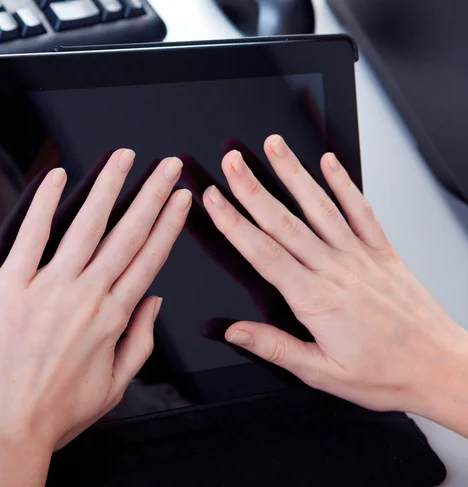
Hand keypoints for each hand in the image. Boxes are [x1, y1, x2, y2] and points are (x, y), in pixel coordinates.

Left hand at [0, 149, 191, 485]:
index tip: (181, 199)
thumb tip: (155, 302)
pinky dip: (45, 203)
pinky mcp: (12, 286)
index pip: (150, 258)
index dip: (169, 224)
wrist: (6, 428)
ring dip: (108, 187)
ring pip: (86, 225)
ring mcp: (49, 286)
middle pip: (127, 234)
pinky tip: (58, 177)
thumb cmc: (57, 410)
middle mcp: (87, 295)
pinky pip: (31, 235)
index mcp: (114, 317)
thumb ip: (141, 339)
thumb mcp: (116, 385)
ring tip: (124, 159)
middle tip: (167, 167)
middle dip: (152, 194)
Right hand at [203, 135, 467, 435]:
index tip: (215, 200)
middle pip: (285, 221)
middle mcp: (336, 270)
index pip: (263, 253)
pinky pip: (361, 210)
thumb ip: (273, 347)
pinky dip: (344, 183)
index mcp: (316, 299)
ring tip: (274, 147)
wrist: (440, 367)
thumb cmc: (386, 372)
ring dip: (294, 173)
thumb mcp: (322, 373)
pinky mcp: (382, 251)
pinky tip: (329, 163)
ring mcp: (360, 256)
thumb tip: (234, 332)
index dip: (234, 223)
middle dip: (253, 187)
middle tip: (233, 162)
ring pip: (320, 207)